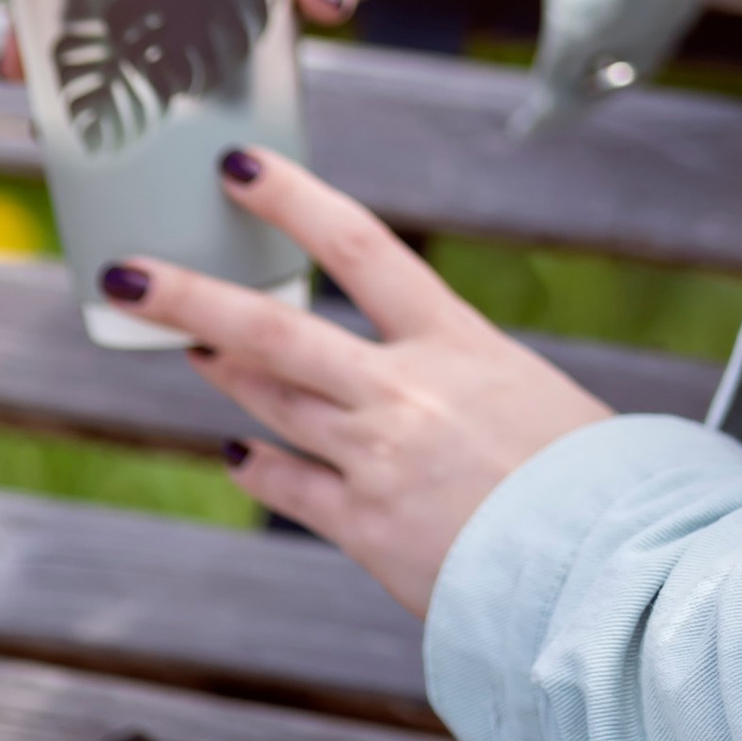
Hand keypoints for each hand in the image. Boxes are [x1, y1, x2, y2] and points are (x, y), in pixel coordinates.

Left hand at [105, 144, 609, 613]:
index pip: (360, 247)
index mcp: (459, 342)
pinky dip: (259, 467)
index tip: (241, 168)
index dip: (292, 201)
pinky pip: (289, 488)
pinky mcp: (366, 530)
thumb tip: (429, 383)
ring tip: (190, 346)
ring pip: (274, 404)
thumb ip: (467, 379)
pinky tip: (236, 455)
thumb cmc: (594, 481)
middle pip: (275, 331)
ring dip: (227, 374)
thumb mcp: (535, 396)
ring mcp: (378, 460)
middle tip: (131, 273)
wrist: (610, 572)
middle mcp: (406, 392)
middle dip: (193, 297)